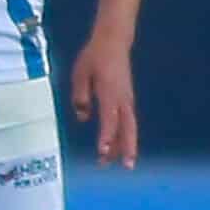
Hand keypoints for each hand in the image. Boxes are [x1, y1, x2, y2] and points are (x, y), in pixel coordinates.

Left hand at [69, 28, 139, 168]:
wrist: (113, 42)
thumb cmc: (94, 57)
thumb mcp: (79, 74)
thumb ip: (80, 97)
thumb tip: (82, 117)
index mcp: (109, 93)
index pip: (108, 121)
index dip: (106, 138)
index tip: (103, 153)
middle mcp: (122, 99)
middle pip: (126, 128)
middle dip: (125, 148)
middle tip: (123, 167)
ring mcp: (127, 99)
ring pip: (129, 126)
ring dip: (126, 145)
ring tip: (121, 163)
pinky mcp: (127, 98)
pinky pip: (128, 120)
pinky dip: (126, 134)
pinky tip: (121, 145)